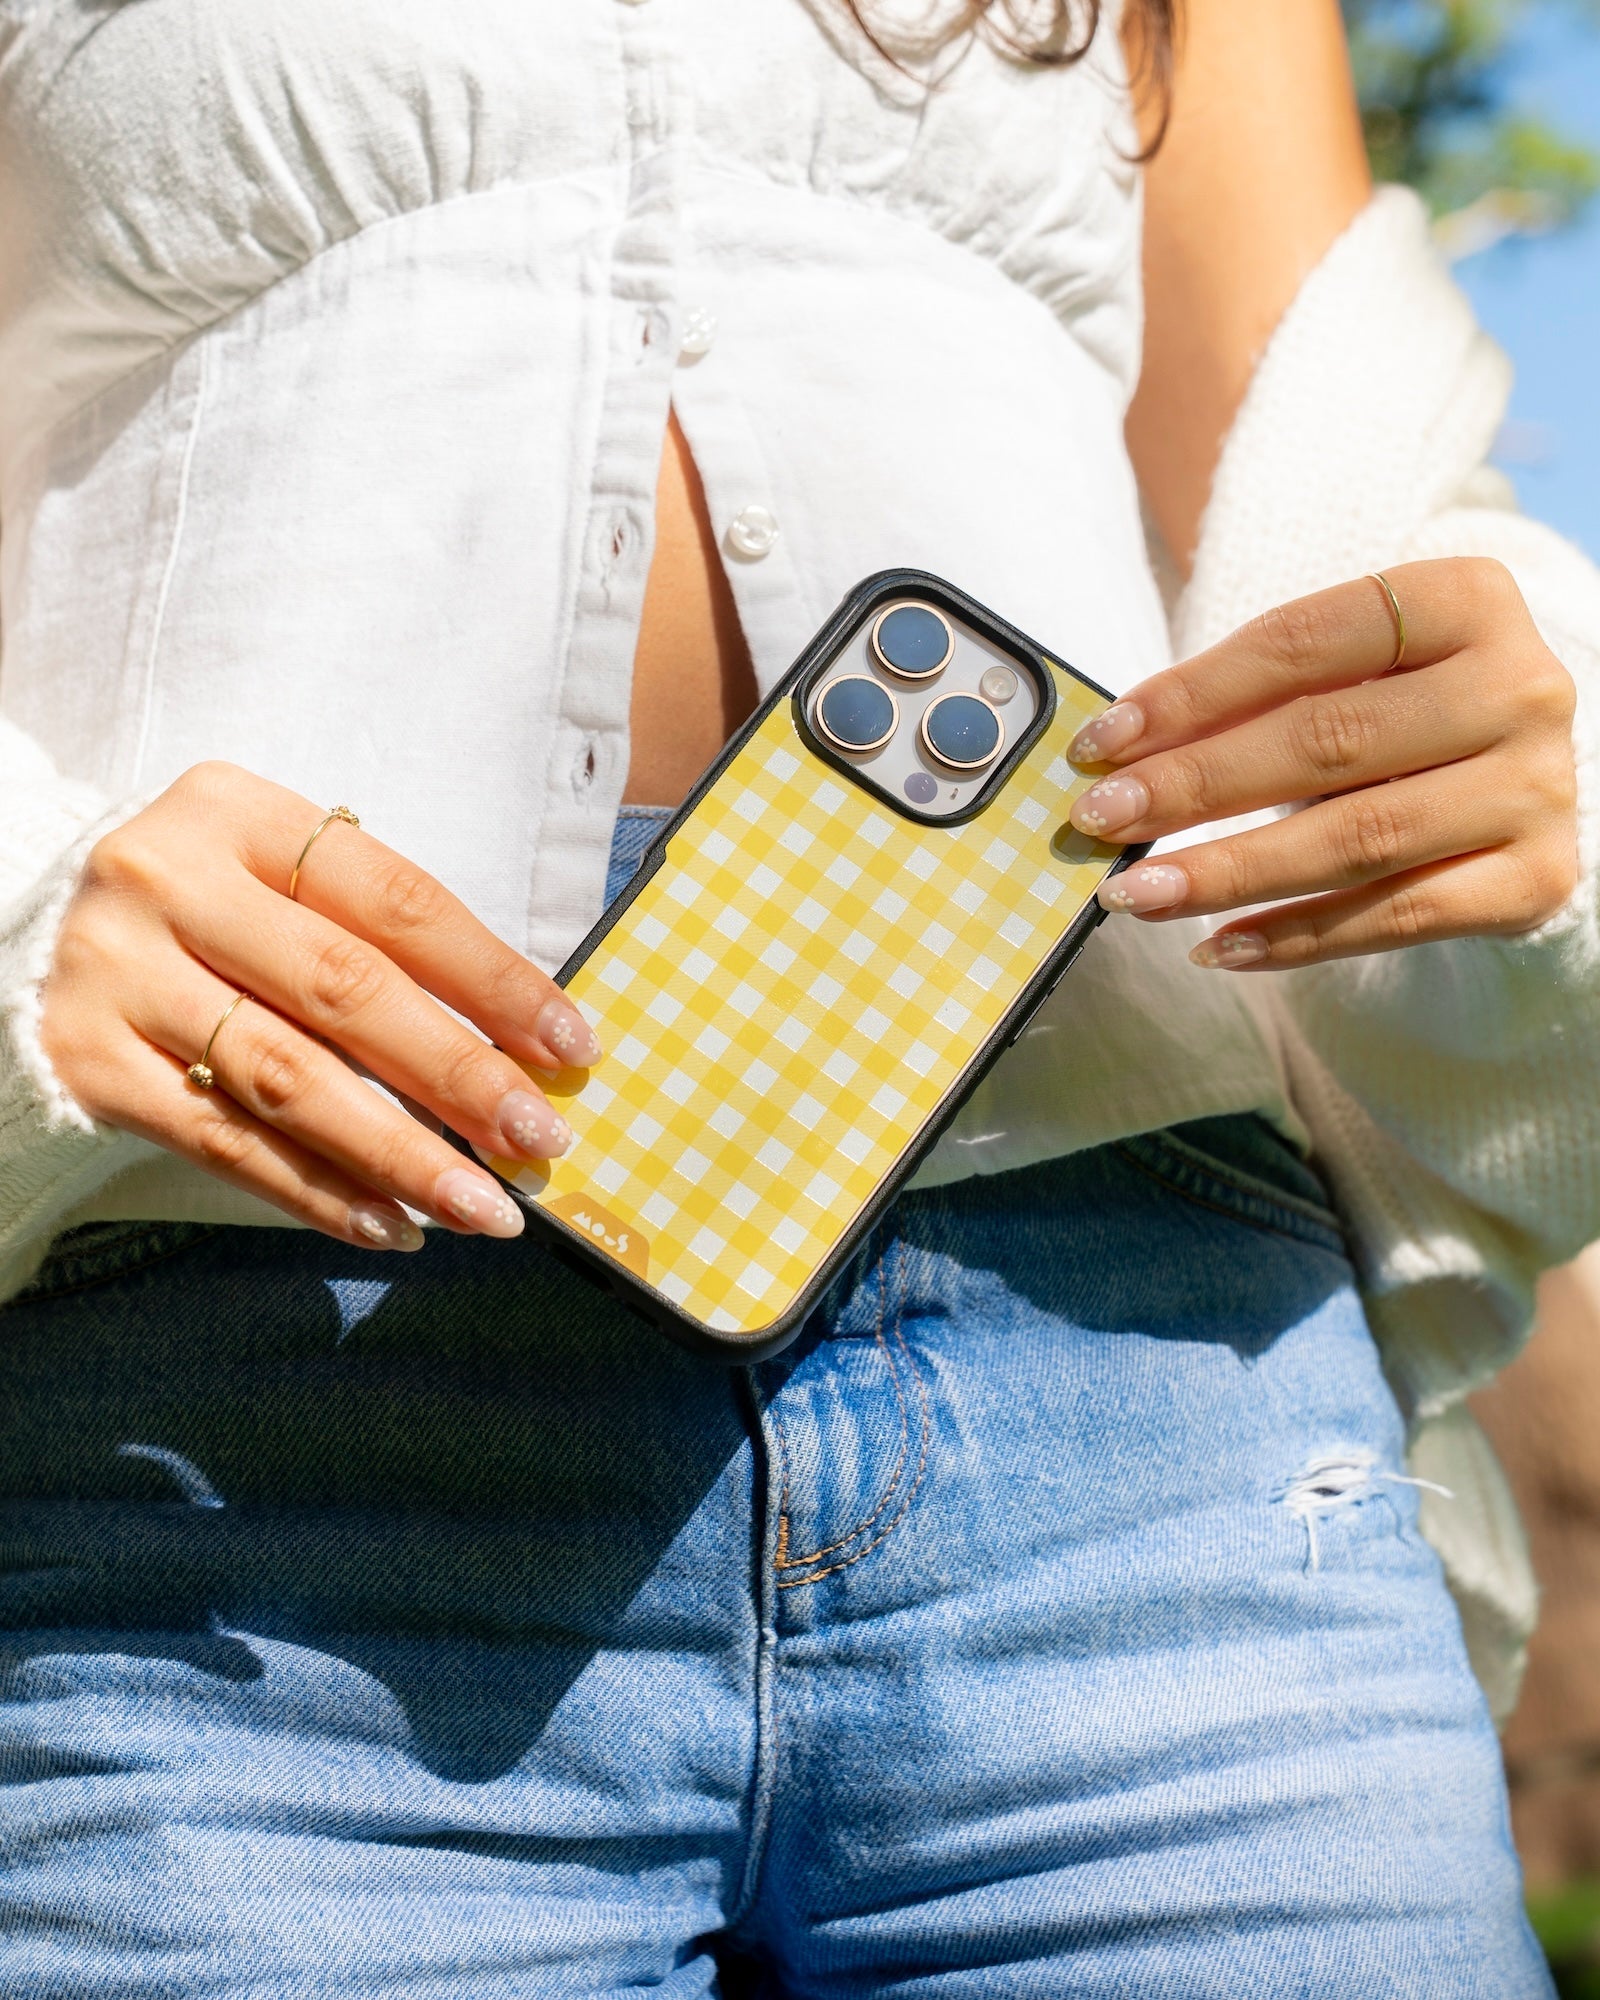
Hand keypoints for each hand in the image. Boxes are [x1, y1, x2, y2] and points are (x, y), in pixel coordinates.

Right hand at [40, 764, 602, 1247]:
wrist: (20, 929)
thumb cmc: (196, 910)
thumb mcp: (271, 877)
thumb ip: (373, 938)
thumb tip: (520, 1045)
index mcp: (240, 815)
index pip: (398, 901)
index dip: (495, 978)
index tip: (569, 1045)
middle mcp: (171, 882)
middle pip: (348, 990)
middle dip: (461, 1075)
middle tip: (539, 1139)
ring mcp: (120, 973)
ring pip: (289, 1076)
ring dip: (401, 1153)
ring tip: (482, 1206)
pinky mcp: (88, 1061)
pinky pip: (226, 1140)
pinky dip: (319, 1191)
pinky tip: (391, 1224)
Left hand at [1067, 558, 1579, 967]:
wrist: (1511, 778)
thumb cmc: (1395, 710)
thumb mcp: (1336, 674)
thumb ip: (1245, 696)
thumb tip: (1116, 756)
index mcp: (1465, 600)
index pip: (1303, 643)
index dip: (1192, 695)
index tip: (1102, 743)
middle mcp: (1519, 687)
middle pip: (1328, 742)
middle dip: (1196, 786)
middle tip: (1101, 819)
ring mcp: (1536, 788)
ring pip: (1357, 839)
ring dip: (1230, 872)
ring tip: (1136, 894)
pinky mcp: (1535, 877)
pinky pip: (1396, 916)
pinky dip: (1296, 937)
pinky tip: (1215, 946)